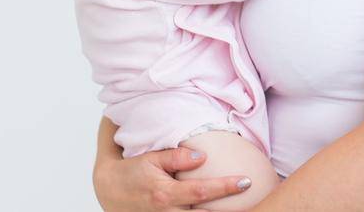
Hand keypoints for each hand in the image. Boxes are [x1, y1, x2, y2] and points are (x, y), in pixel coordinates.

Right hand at [93, 145, 249, 211]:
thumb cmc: (132, 171)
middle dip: (229, 211)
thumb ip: (175, 157)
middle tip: (254, 202)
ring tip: (244, 207)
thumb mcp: (150, 158)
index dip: (226, 187)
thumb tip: (201, 156)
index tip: (246, 181)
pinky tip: (220, 211)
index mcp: (165, 194)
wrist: (109, 191)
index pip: (202, 192)